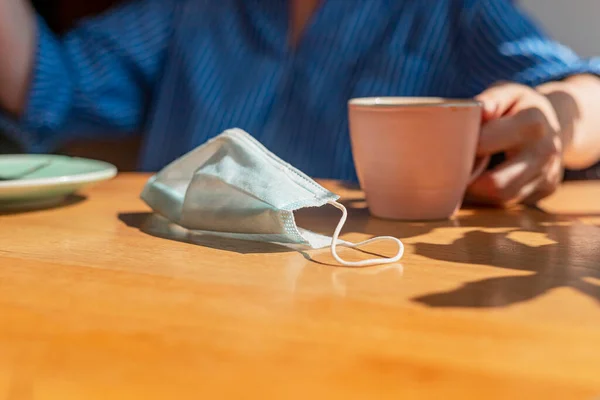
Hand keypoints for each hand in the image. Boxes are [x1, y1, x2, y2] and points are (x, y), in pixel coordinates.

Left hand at [466, 82, 563, 205]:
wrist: (557, 120)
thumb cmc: (519, 106)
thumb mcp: (508, 93)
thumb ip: (492, 99)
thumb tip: (480, 110)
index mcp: (532, 123)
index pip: (484, 145)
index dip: (461, 148)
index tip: (450, 147)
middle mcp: (544, 152)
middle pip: (496, 185)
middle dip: (470, 181)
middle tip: (455, 170)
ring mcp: (548, 174)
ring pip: (503, 199)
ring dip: (479, 192)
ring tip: (470, 174)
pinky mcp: (546, 189)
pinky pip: (511, 203)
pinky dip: (493, 196)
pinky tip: (487, 179)